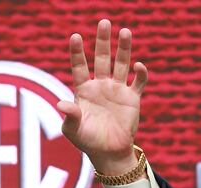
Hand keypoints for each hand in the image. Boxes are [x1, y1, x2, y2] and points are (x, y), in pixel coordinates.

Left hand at [57, 19, 148, 175]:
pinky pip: (138, 82)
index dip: (77, 52)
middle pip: (102, 58)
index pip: (79, 67)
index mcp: (84, 90)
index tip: (75, 36)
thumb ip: (69, 115)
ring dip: (124, 48)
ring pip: (121, 64)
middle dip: (103, 41)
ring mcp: (117, 90)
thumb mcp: (73, 129)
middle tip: (104, 22)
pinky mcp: (132, 98)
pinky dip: (139, 73)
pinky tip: (137, 66)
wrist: (109, 152)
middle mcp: (101, 86)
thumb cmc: (87, 141)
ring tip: (125, 31)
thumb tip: (61, 104)